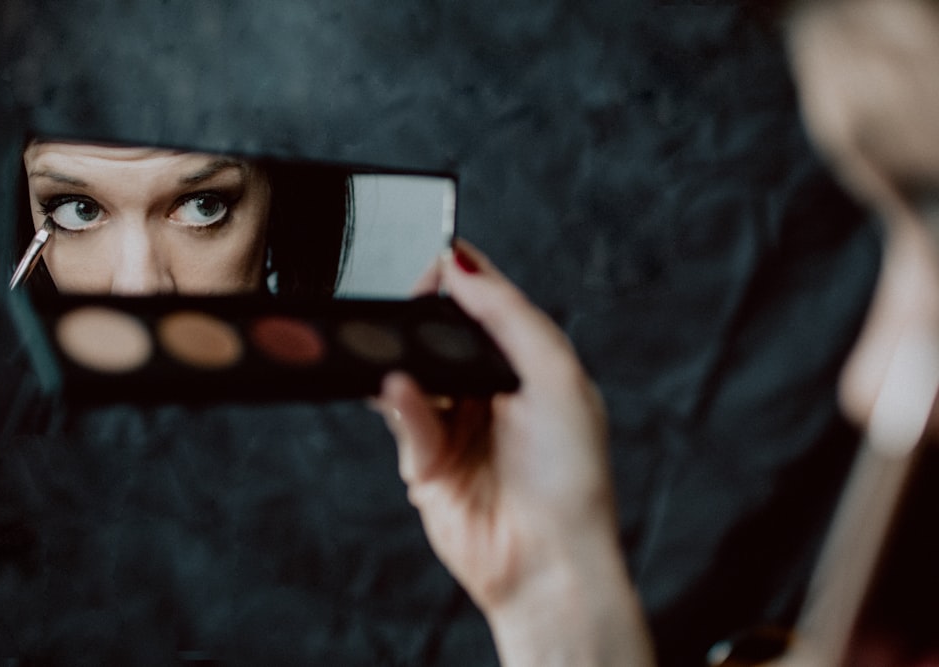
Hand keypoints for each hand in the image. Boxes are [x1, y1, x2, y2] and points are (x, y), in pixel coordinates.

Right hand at [373, 240, 653, 665]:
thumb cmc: (570, 478)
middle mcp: (491, 392)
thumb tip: (461, 266)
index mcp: (531, 366)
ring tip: (399, 349)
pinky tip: (399, 390)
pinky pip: (404, 418)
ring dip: (407, 360)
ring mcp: (457, 426)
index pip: (490, 305)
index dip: (463, 279)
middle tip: (409, 307)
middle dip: (424, 319)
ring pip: (415, 372)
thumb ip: (510, 315)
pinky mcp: (426, 461)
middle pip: (443, 335)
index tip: (437, 263)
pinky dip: (400, 403)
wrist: (548, 563)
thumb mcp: (556, 376)